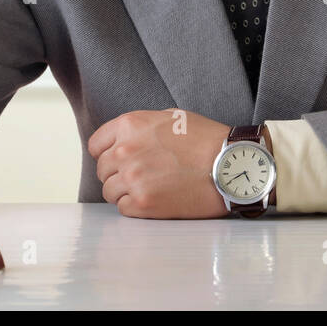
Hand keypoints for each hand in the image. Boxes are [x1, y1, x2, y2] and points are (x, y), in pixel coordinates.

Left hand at [89, 109, 230, 218]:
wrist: (230, 165)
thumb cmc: (206, 139)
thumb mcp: (171, 117)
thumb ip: (142, 126)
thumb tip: (126, 139)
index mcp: (130, 125)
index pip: (96, 145)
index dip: (108, 153)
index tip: (119, 160)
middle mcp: (125, 151)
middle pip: (102, 170)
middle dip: (117, 173)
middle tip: (140, 176)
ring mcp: (132, 178)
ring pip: (109, 191)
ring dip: (125, 192)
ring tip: (149, 188)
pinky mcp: (143, 204)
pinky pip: (123, 208)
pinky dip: (135, 207)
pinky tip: (155, 199)